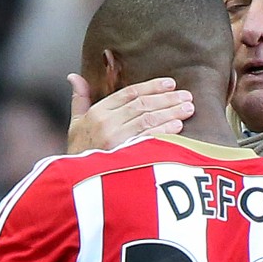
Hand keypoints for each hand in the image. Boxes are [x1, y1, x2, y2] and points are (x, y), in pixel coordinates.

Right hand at [66, 74, 193, 153]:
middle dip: (167, 99)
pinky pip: (149, 139)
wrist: (76, 184)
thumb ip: (79, 99)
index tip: (170, 84)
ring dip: (171, 113)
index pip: (129, 93)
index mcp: (96, 113)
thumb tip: (74, 77)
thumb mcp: (75, 124)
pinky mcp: (125, 156)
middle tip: (186, 96)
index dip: (152, 87)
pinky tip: (178, 127)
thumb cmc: (78, 153)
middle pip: (142, 105)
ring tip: (188, 109)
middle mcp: (106, 123)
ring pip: (148, 119)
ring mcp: (116, 140)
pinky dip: (165, 131)